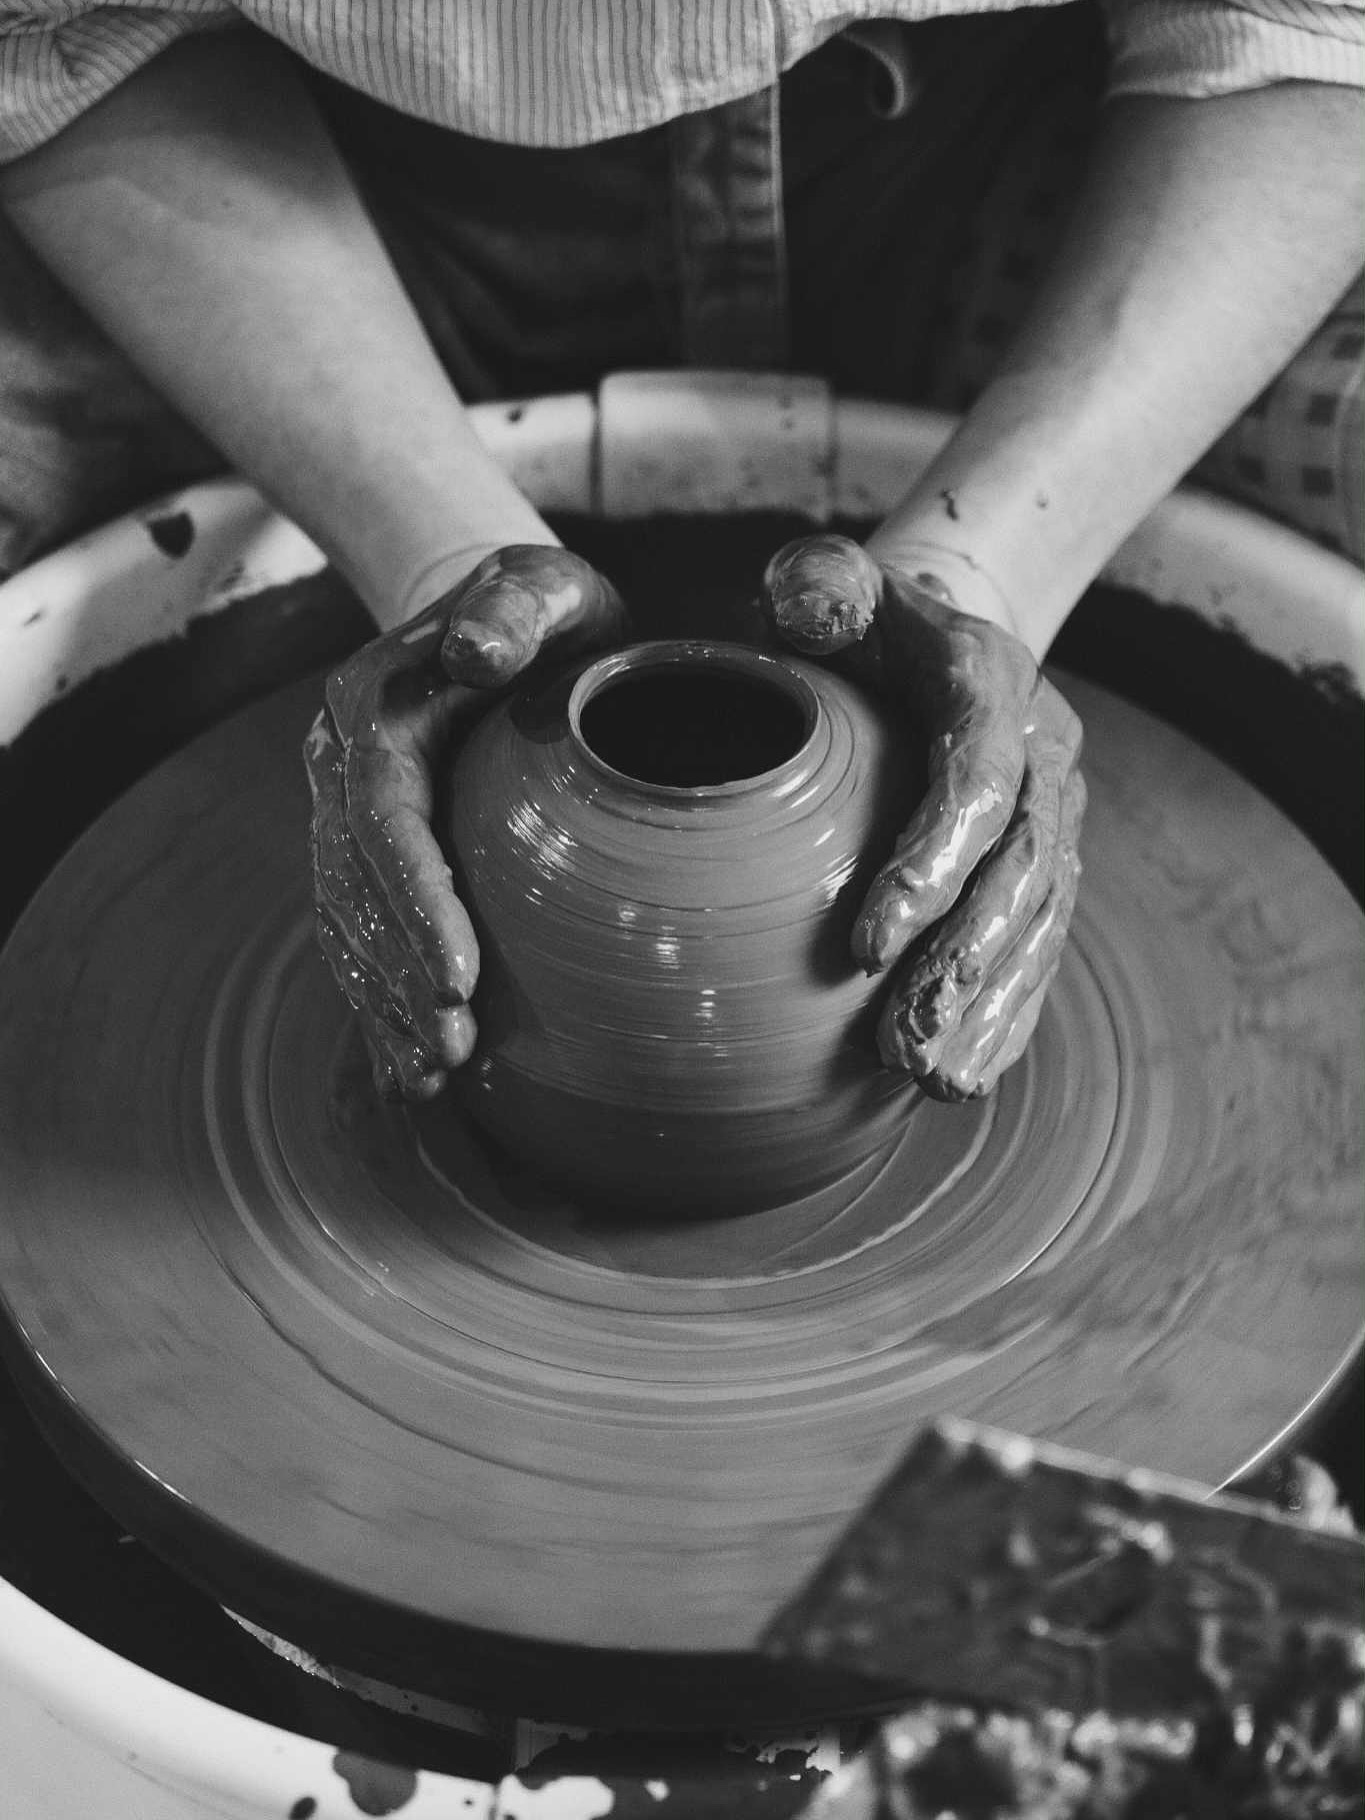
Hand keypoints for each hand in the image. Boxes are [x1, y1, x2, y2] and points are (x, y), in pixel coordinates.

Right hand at [305, 545, 626, 1098]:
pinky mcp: (369, 852)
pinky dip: (380, 1001)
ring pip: (350, 925)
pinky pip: (363, 934)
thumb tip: (475, 651)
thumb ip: (516, 605)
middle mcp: (342, 766)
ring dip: (383, 1004)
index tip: (458, 979)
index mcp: (373, 707)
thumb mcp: (542, 585)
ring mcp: (346, 813)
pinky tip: (409, 1068)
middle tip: (452, 1050)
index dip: (415, 905)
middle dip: (397, 977)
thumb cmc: (539, 607)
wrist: (502, 616)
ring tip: (432, 1075)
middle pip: (356, 889)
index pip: (384, 820)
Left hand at [760, 533, 1084, 1101]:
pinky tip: (962, 1076)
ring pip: (1039, 923)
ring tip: (928, 1079)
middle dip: (963, 965)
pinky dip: (1005, 1013)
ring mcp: (1054, 815)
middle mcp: (1043, 754)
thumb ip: (818, 585)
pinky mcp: (1046, 866)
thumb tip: (809, 605)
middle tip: (899, 1044)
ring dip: (986, 1006)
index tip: (864, 947)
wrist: (941, 638)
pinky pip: (1038, 947)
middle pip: (1020, 871)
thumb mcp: (831, 582)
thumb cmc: (861, 623)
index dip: (931, 865)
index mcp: (990, 683)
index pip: (977, 782)